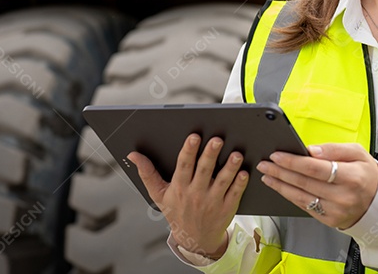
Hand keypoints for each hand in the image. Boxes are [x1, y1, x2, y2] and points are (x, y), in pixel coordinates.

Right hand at [127, 134, 248, 257]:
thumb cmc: (177, 212)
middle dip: (210, 154)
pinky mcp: (227, 208)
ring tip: (236, 154)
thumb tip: (133, 154)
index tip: (194, 137)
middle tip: (217, 139)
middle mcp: (196, 194)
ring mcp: (213, 202)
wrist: (195, 239)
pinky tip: (244, 172)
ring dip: (230, 167)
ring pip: (223, 181)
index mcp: (179, 188)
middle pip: (204, 171)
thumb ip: (147, 173)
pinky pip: (235, 194)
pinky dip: (240, 183)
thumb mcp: (159, 194)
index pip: (184, 166)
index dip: (189, 151)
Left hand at [257, 143, 377, 229]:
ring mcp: (335, 210)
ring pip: (300, 196)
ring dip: (280, 185)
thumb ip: (334, 149)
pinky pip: (304, 206)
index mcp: (352, 176)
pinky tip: (280, 187)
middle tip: (265, 163)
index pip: (316, 168)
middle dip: (280, 172)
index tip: (277, 155)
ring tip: (267, 175)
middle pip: (304, 182)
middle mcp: (343, 196)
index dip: (293, 162)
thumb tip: (310, 150)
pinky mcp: (329, 220)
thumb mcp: (357, 153)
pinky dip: (289, 195)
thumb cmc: (366, 175)